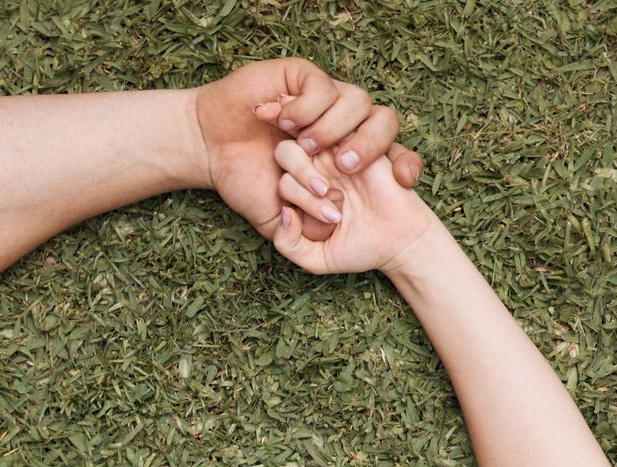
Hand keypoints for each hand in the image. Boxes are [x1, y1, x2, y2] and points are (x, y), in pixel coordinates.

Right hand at [195, 59, 421, 241]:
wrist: (211, 149)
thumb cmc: (245, 183)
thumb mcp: (277, 222)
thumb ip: (302, 238)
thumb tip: (331, 226)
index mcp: (347, 161)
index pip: (392, 158)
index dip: (405, 166)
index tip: (404, 183)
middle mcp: (342, 128)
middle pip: (384, 123)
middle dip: (372, 146)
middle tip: (347, 167)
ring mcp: (324, 102)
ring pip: (357, 102)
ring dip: (334, 129)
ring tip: (306, 148)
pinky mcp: (303, 78)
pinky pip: (323, 87)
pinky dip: (305, 109)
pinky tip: (283, 124)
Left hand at [271, 149, 436, 275]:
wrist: (398, 240)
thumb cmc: (359, 248)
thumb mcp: (316, 259)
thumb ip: (288, 244)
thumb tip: (284, 212)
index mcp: (302, 191)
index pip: (280, 176)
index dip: (290, 190)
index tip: (321, 214)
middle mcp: (315, 167)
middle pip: (286, 151)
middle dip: (301, 178)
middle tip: (330, 206)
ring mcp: (336, 152)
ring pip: (308, 135)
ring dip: (317, 167)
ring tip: (338, 196)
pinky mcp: (360, 141)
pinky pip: (339, 126)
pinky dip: (342, 147)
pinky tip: (351, 170)